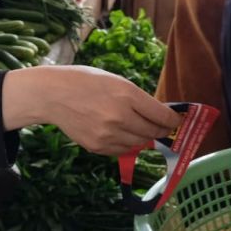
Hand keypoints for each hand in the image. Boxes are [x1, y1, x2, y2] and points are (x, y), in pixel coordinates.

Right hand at [2, 66, 182, 156]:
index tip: (177, 121)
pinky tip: (124, 134)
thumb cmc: (86, 81)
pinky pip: (122, 150)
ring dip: (145, 138)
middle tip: (164, 127)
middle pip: (153, 132)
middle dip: (162, 130)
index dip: (174, 120)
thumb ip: (138, 99)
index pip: (162, 115)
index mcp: (127, 94)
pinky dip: (128, 144)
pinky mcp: (97, 147)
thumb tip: (159, 116)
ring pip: (140, 143)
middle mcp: (119, 116)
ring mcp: (108, 134)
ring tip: (144, 130)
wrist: (52, 95)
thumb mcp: (117, 81)